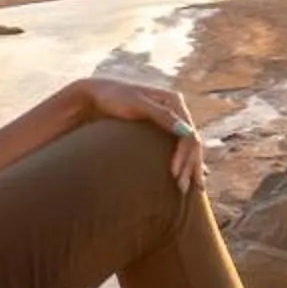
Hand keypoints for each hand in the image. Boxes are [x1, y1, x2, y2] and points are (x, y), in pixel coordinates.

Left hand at [75, 76, 205, 189]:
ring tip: (190, 190)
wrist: (95, 96)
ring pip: (187, 148)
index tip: (174, 175)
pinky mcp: (161, 130)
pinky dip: (184, 163)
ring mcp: (170, 121)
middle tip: (182, 189)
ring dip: (190, 168)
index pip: (189, 134)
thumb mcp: (137, 105)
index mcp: (174, 102)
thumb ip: (163, 116)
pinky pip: (177, 148)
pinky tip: (188, 177)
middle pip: (191, 143)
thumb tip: (187, 132)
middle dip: (190, 166)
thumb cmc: (113, 98)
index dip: (186, 156)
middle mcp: (176, 110)